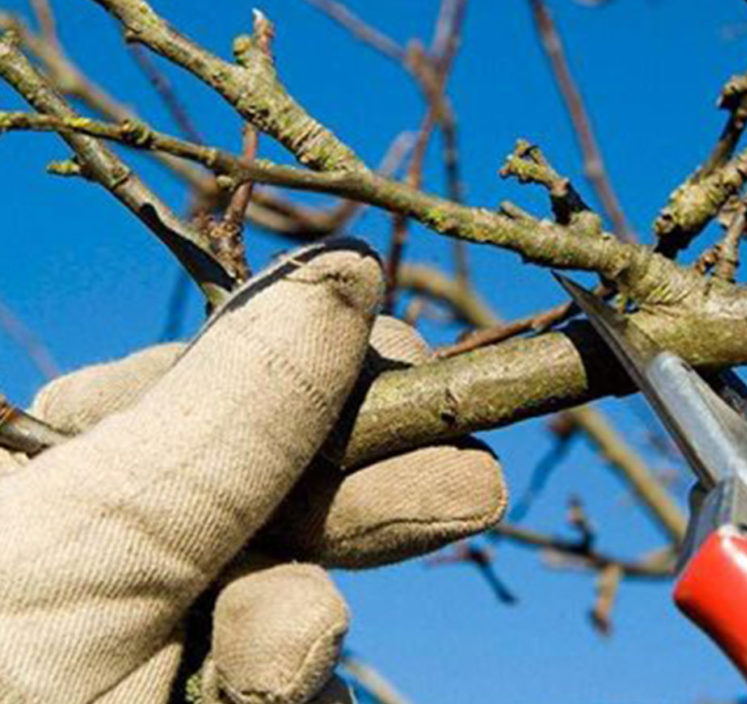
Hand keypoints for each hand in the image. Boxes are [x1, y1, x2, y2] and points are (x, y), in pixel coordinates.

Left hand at [0, 240, 506, 702]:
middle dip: (371, 480)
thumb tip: (348, 268)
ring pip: (294, 580)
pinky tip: (267, 676)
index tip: (410, 356)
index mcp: (57, 456)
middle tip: (468, 483)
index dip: (327, 362)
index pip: (220, 378)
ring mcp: (162, 626)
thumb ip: (233, 414)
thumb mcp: (92, 534)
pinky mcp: (206, 698)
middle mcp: (114, 534)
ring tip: (364, 583)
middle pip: (279, 478)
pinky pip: (281, 673)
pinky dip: (286, 677)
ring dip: (320, 596)